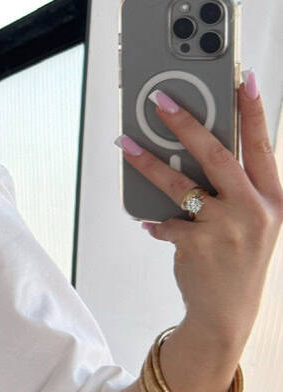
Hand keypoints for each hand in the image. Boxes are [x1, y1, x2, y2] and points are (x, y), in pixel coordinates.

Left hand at [117, 72, 282, 345]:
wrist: (227, 315)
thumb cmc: (238, 259)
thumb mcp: (253, 222)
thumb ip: (237, 188)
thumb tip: (196, 146)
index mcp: (272, 199)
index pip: (261, 145)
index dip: (252, 109)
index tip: (243, 76)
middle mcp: (254, 210)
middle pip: (216, 154)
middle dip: (185, 122)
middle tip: (160, 100)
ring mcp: (226, 229)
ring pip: (179, 183)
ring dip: (147, 161)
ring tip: (125, 144)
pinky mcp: (197, 246)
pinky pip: (166, 221)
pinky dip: (156, 221)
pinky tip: (152, 223)